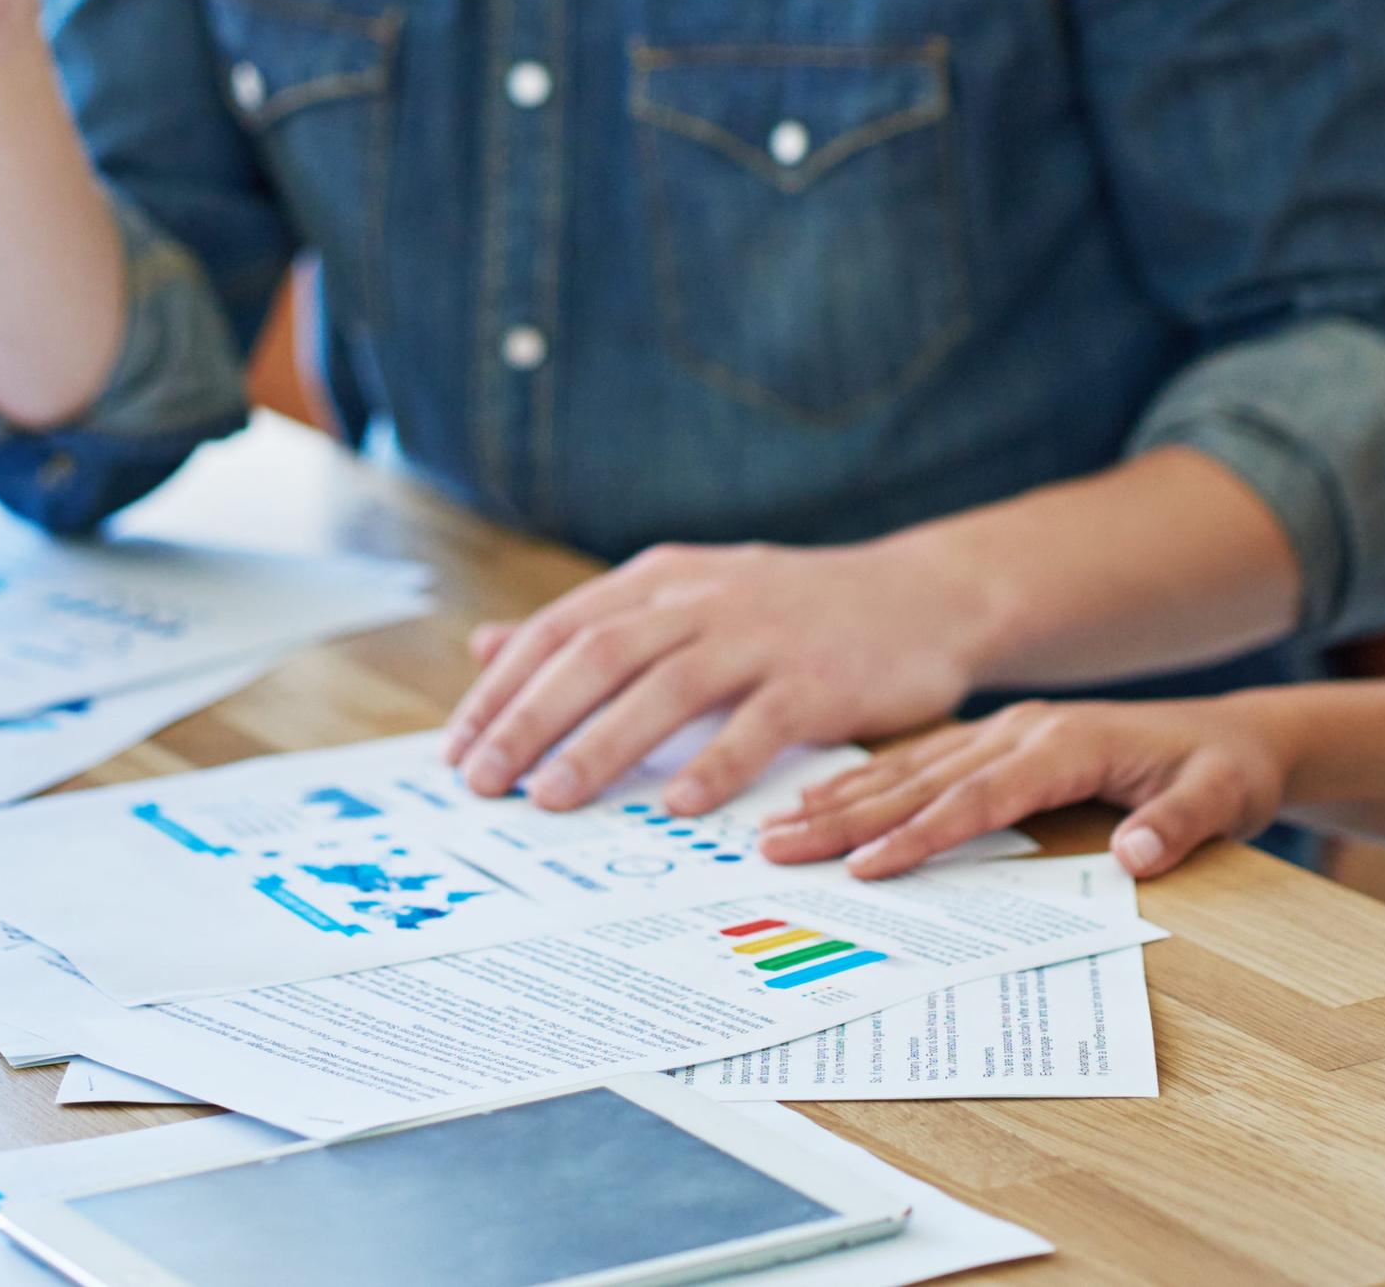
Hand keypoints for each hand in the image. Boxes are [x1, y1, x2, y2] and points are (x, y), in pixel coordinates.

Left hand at [439, 538, 993, 816]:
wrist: (925, 596)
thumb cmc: (794, 611)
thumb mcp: (687, 595)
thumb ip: (592, 623)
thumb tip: (487, 648)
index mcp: (665, 578)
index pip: (563, 628)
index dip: (505, 688)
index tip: (459, 748)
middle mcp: (705, 598)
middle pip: (599, 653)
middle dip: (532, 718)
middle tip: (484, 781)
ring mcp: (764, 636)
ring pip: (667, 686)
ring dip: (602, 744)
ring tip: (553, 799)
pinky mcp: (820, 680)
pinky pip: (759, 726)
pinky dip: (715, 764)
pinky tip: (677, 806)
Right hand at [754, 696, 1293, 881]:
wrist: (1237, 736)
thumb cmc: (1226, 772)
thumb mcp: (1225, 796)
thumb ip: (1182, 824)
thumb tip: (1137, 856)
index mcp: (1068, 743)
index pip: (981, 797)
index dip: (922, 832)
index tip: (867, 866)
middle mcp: (1025, 730)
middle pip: (924, 780)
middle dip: (848, 816)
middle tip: (778, 845)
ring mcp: (1008, 731)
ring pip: (910, 767)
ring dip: (842, 797)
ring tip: (776, 824)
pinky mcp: (1001, 740)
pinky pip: (922, 762)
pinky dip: (869, 782)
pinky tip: (823, 798)